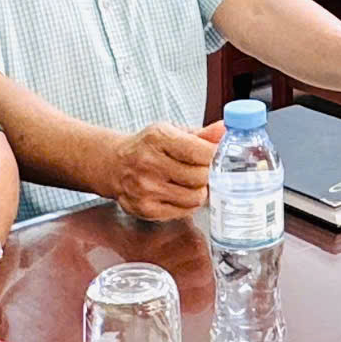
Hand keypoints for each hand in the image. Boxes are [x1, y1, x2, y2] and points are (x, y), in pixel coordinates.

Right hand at [105, 121, 222, 219]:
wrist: (115, 165)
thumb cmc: (147, 147)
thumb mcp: (171, 132)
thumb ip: (201, 134)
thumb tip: (225, 130)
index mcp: (157, 138)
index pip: (200, 151)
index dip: (216, 155)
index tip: (220, 155)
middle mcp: (148, 163)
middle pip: (200, 176)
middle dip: (209, 173)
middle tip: (205, 169)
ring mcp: (145, 189)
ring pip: (195, 197)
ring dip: (200, 190)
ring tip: (192, 182)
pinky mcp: (145, 210)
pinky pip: (184, 212)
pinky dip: (188, 204)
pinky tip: (180, 193)